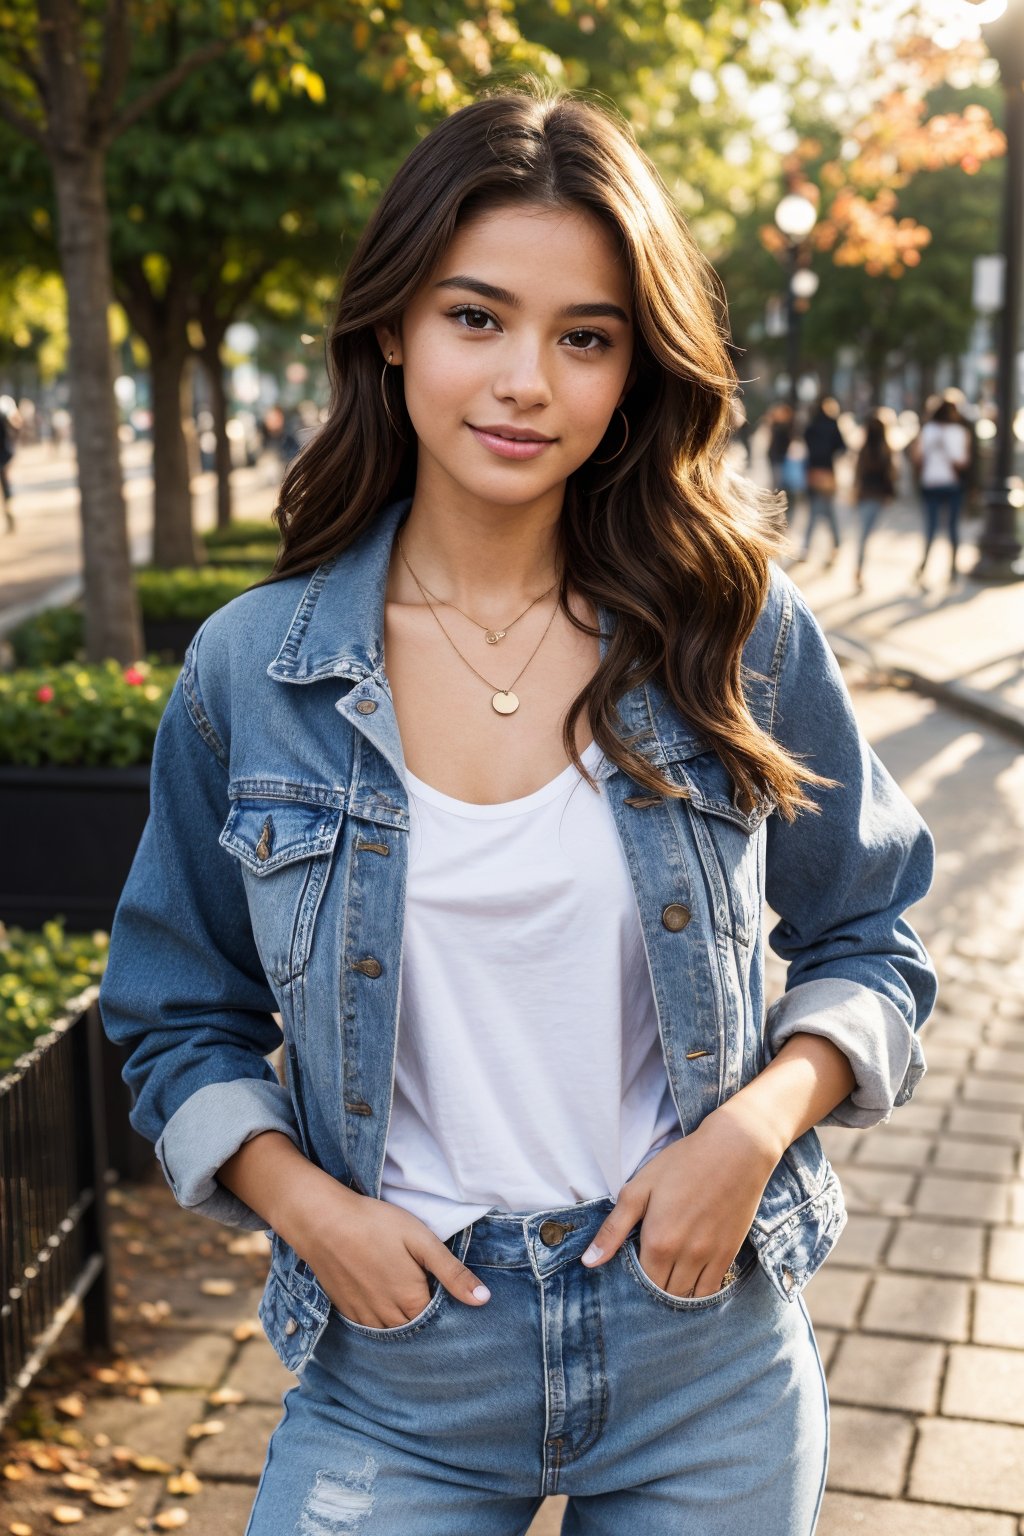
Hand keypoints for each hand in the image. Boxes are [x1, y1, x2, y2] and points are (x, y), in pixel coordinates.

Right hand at [280, 1168, 491, 1327]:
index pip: (440, 1319)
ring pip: (395, 1332)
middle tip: (430, 1293)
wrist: (322, 1221)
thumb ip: (452, 1272)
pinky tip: (385, 1301)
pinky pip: (372, 1328)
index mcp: (412, 1300)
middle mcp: (389, 1318)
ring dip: (405, 1322)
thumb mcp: (421, 1240)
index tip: (447, 1291)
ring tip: (408, 1297)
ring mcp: (366, 1317)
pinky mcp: (347, 1311)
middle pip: (418, 1330)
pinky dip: (383, 1321)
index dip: (448, 1307)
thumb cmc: (375, 1224)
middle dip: (428, 1318)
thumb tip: (484, 1300)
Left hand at [580, 1098, 782, 1297]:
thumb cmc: (683, 1164)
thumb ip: (613, 1228)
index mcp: (658, 1241)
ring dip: (673, 1295)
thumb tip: (589, 1262)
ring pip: (686, 1298)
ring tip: (664, 1278)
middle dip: (651, 1292)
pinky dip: (697, 1294)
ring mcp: (709, 1258)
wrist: (735, 1150)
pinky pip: (711, 1291)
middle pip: (662, 1296)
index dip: (630, 1282)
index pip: (639, 1284)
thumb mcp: (640, 1188)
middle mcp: (685, 1257)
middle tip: (646, 1272)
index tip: (628, 1269)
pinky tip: (688, 1281)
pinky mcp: (729, 1254)